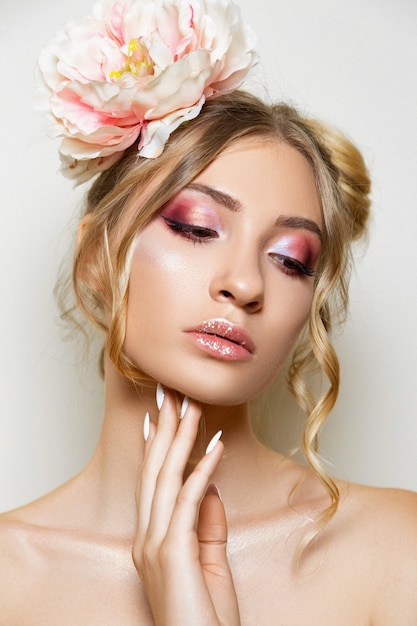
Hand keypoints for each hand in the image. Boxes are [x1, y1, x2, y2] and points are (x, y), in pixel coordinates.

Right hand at [133, 386, 240, 625]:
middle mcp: (146, 537)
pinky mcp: (173, 553)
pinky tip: (216, 446)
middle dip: (164, 429)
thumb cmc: (205, 620)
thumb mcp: (210, 564)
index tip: (158, 417)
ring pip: (167, 478)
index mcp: (151, 540)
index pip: (152, 484)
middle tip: (170, 393)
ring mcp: (155, 545)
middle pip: (155, 471)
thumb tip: (210, 485)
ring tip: (192, 406)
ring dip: (181, 438)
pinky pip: (190, 501)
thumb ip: (208, 524)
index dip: (156, 447)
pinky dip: (203, 470)